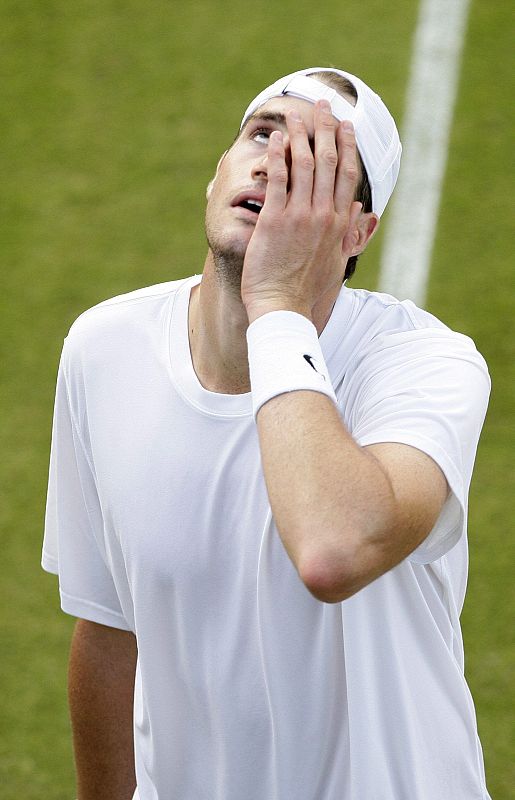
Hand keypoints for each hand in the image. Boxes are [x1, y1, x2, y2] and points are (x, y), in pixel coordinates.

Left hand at [241, 100, 362, 322]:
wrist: (283, 308)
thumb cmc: (306, 289)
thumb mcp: (337, 261)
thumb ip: (349, 233)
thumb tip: (359, 211)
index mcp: (339, 224)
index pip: (347, 174)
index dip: (347, 145)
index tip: (345, 125)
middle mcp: (323, 215)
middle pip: (328, 161)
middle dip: (326, 128)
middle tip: (322, 105)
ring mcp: (299, 216)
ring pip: (304, 163)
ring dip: (302, 133)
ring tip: (298, 113)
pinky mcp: (274, 220)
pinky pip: (277, 179)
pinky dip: (277, 155)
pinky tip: (276, 138)